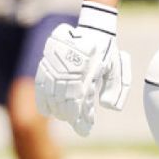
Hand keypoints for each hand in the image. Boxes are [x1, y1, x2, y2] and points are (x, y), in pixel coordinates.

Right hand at [35, 5, 131, 136]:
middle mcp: (70, 70)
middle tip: (77, 124)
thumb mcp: (116, 68)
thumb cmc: (107, 51)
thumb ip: (115, 88)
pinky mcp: (48, 61)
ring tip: (65, 118)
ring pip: (52, 94)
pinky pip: (41, 83)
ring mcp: (57, 65)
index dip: (81, 119)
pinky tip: (46, 111)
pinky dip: (42, 99)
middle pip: (65, 101)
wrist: (94, 28)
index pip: (81, 102)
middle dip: (71, 117)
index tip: (85, 130)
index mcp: (88, 71)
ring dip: (57, 110)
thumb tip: (107, 107)